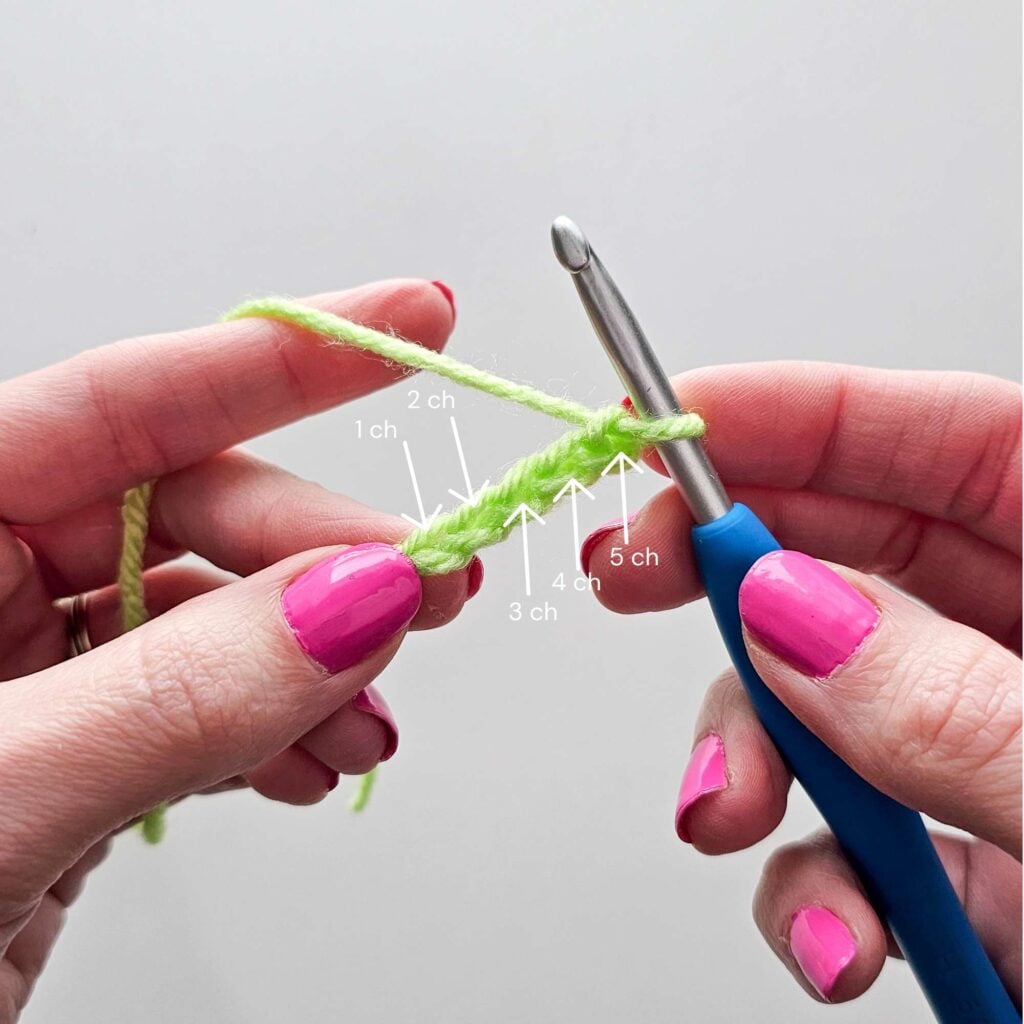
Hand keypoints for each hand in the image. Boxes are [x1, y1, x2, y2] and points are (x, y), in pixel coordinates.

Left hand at [0, 278, 478, 1020]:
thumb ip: (174, 695)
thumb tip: (350, 604)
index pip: (122, 405)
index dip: (280, 357)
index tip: (408, 320)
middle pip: (194, 514)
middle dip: (324, 555)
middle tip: (427, 585)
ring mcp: (30, 671)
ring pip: (218, 617)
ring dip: (318, 660)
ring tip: (371, 714)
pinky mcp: (76, 750)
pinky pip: (209, 702)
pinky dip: (281, 729)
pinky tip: (317, 760)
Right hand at [583, 363, 1020, 1003]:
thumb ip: (966, 711)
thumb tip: (792, 613)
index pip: (949, 442)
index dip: (799, 413)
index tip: (673, 420)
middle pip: (858, 553)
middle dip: (728, 567)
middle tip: (630, 572)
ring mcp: (1001, 756)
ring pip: (822, 702)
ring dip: (748, 756)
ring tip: (723, 812)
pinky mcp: (975, 861)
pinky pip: (850, 840)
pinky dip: (810, 887)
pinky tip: (838, 942)